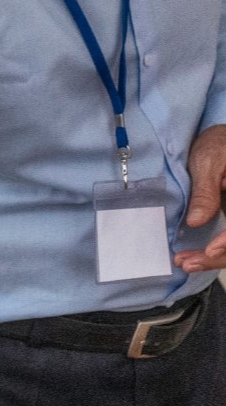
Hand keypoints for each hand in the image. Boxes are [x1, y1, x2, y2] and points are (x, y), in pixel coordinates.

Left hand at [176, 124, 225, 271]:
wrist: (220, 142)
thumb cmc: (218, 145)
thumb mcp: (210, 161)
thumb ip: (205, 191)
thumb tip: (197, 221)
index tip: (211, 249)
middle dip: (220, 257)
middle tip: (188, 263)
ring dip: (215, 260)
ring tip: (185, 263)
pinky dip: (213, 254)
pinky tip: (192, 258)